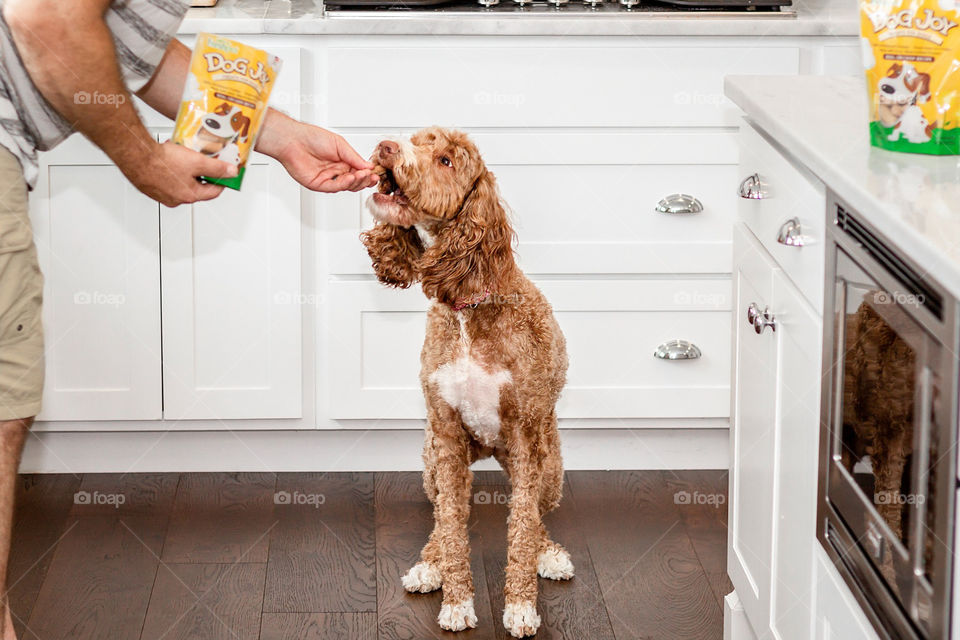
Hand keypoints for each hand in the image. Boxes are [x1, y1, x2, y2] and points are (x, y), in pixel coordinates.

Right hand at [123, 141, 236, 206]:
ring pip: (180, 182)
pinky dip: (171, 170)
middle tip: (203, 161)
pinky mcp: (150, 186)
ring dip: (185, 171)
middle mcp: (175, 199)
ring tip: (184, 157)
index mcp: (189, 196)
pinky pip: (166, 179)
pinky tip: (169, 158)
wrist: (135, 155)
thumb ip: (216, 168)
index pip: (213, 192)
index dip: (221, 180)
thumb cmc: (161, 161)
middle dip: (201, 174)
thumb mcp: (197, 162)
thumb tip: (231, 173)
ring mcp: (161, 194)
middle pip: (197, 187)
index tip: (225, 173)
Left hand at [258, 114, 377, 192]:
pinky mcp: (318, 184)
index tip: (375, 173)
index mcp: (342, 161)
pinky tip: (350, 177)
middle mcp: (335, 171)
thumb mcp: (339, 144)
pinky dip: (344, 184)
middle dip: (364, 180)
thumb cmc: (311, 137)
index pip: (359, 172)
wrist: (293, 139)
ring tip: (361, 175)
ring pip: (346, 186)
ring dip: (356, 182)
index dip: (367, 174)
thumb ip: (354, 157)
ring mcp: (327, 178)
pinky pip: (334, 187)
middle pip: (354, 182)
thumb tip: (368, 166)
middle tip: (370, 176)